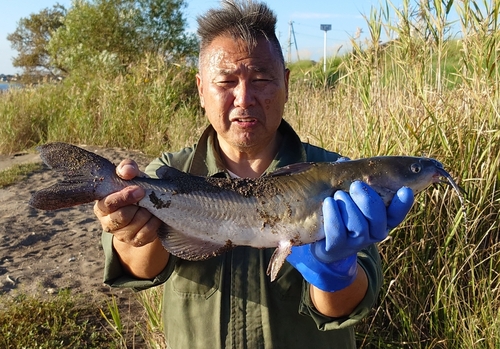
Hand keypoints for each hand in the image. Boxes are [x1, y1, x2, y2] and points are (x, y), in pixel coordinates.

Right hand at [93, 159, 161, 246]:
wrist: (145, 206)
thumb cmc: (133, 188)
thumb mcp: (130, 176)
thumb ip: (126, 168)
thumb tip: (127, 171)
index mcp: (102, 205)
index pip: (109, 204)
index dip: (124, 197)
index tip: (139, 190)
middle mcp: (108, 222)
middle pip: (123, 216)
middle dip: (138, 206)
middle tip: (146, 197)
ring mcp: (121, 234)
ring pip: (137, 224)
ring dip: (147, 213)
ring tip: (149, 205)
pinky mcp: (135, 241)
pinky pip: (147, 233)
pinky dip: (154, 222)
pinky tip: (153, 215)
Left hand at [287, 181, 413, 291]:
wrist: (323, 241)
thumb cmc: (340, 211)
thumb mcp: (348, 194)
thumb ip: (351, 178)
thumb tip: (344, 162)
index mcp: (381, 218)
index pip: (397, 214)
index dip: (403, 204)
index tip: (405, 190)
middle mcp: (373, 233)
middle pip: (379, 220)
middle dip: (368, 200)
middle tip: (356, 185)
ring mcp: (356, 243)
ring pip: (359, 227)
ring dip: (348, 207)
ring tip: (338, 195)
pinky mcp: (336, 249)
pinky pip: (337, 235)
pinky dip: (333, 217)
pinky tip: (328, 204)